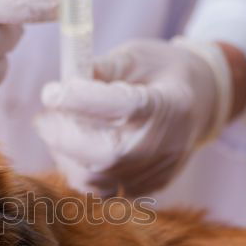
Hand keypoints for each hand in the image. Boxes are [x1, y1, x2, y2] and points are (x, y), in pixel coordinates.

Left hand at [36, 39, 242, 195]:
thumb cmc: (162, 73)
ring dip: (65, 155)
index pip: (120, 106)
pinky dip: (80, 169)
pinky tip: (77, 147)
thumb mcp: (136, 56)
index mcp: (165, 103)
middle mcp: (163, 144)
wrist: (200, 103)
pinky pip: (100, 189)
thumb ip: (101, 67)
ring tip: (60, 129)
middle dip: (62, 135)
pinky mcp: (146, 188)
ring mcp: (155, 172)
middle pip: (103, 154)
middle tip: (45, 116)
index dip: (79, 100)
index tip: (51, 91)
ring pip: (93, 178)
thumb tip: (64, 84)